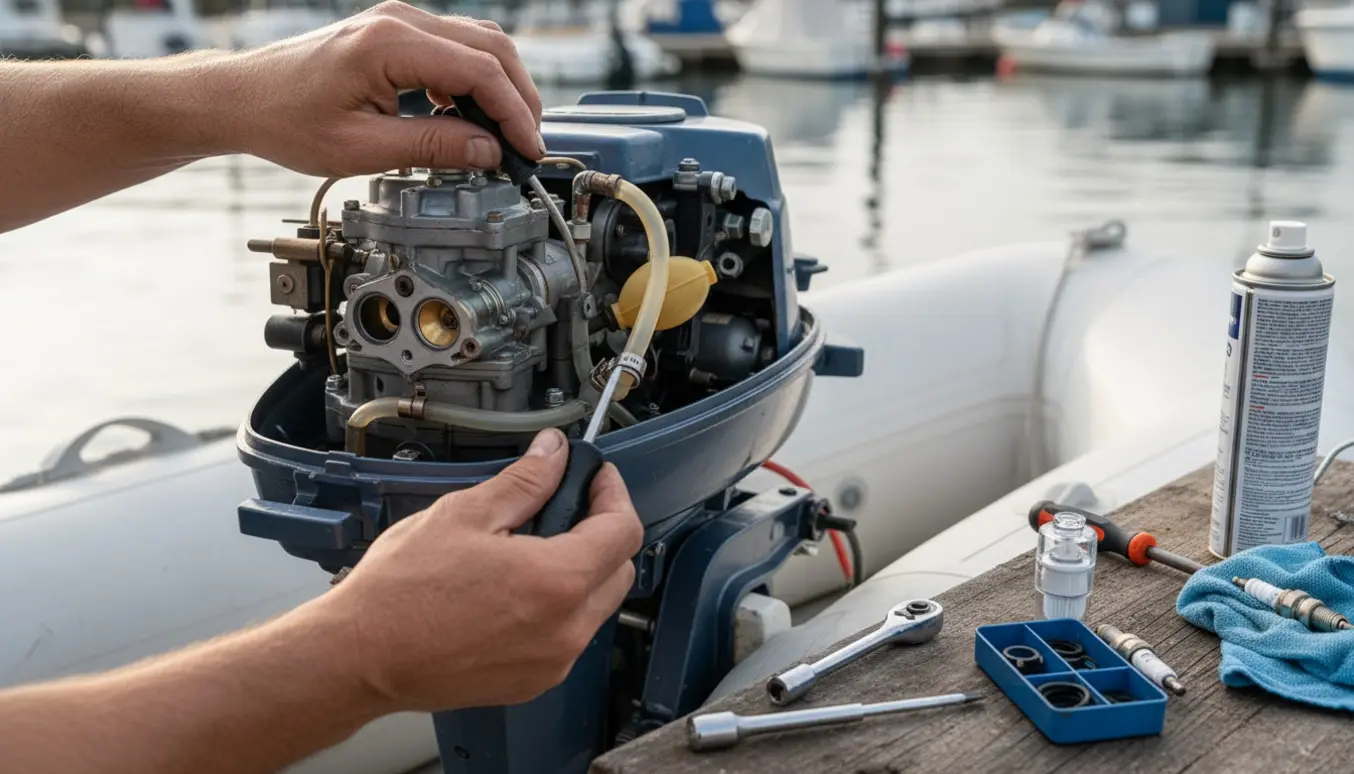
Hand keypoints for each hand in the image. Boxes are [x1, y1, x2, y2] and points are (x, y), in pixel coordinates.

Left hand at [206, 1, 544, 176]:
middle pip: (492, 48)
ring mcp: (399, 20)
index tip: (529, 151)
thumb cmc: (286, 120)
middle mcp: (400, 20)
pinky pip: (456, 47)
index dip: (515, 115)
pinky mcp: (396, 31)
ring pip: (480, 43)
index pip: (480, 71)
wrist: (244, 98)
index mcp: (390, 44)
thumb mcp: (363, 148)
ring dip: (503, 86)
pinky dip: (477, 79)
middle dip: (521, 99)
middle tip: (529, 145)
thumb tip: (488, 151)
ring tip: (509, 133)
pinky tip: (474, 116)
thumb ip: (433, 146)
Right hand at [316, 428, 643, 712]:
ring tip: (533, 546)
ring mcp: (552, 661)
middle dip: (603, 531)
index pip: (623, 530)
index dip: (613, 493)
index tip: (595, 477)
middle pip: (620, 570)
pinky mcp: (533, 681)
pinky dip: (559, 606)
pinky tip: (518, 587)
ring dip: (583, 570)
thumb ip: (524, 482)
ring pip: (597, 605)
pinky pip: (569, 636)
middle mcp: (566, 629)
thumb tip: (553, 454)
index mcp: (557, 581)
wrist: (359, 657)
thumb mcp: (465, 513)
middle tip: (567, 505)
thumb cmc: (401, 592)